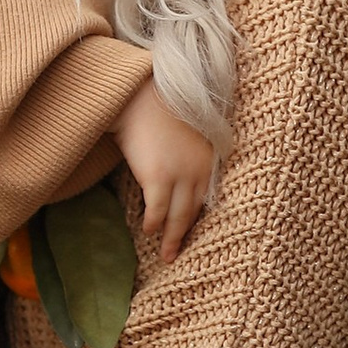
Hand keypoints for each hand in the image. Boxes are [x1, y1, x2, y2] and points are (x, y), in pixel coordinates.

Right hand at [117, 76, 214, 263]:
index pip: (207, 196)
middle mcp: (200, 168)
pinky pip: (158, 210)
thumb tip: (180, 177)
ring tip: (165, 252)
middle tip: (176, 253)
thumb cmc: (157, 108)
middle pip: (194, 211)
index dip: (197, 217)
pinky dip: (153, 223)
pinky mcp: (158, 177)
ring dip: (170, 237)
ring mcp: (180, 174)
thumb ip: (190, 154)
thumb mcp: (186, 132)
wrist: (139, 94)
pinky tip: (147, 230)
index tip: (192, 232)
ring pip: (179, 217)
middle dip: (185, 234)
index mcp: (209, 157)